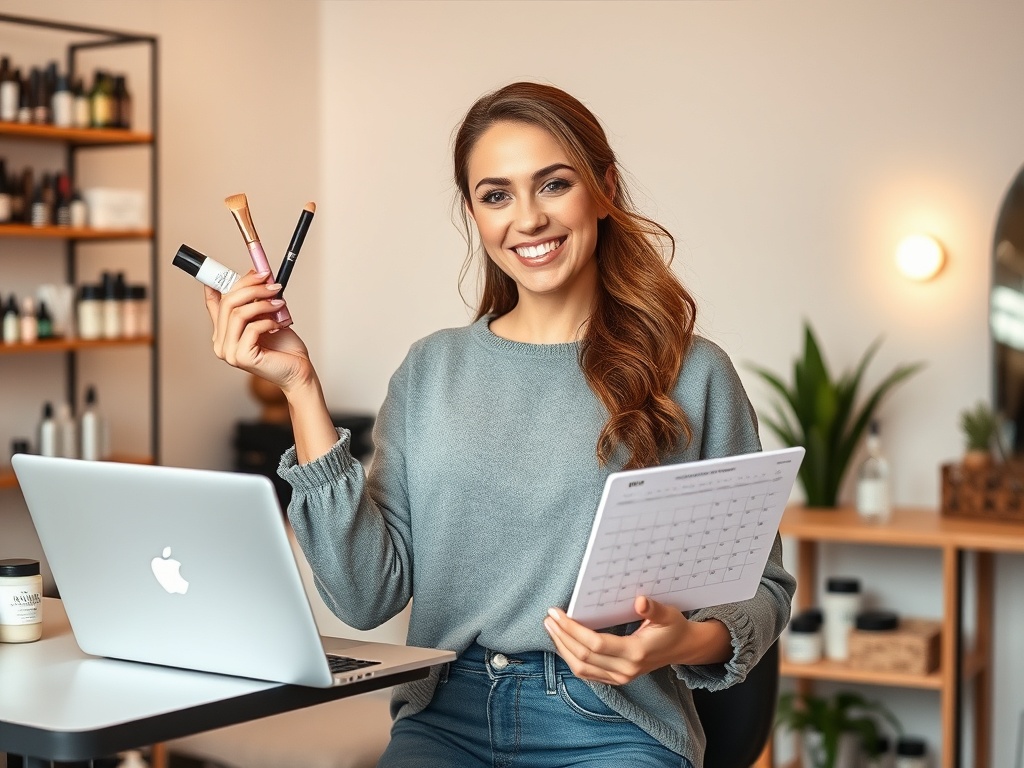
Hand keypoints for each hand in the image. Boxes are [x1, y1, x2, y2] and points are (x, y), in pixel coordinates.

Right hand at [204, 269, 312, 393]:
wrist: (298, 370)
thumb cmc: (284, 346)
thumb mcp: (267, 317)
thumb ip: (255, 302)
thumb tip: (255, 275)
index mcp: (223, 333)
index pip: (214, 303)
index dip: (220, 282)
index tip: (231, 269)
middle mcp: (221, 343)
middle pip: (227, 303)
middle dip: (250, 286)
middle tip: (269, 280)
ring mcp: (229, 352)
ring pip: (238, 313)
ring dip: (261, 301)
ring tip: (279, 300)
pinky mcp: (242, 357)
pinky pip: (251, 328)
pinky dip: (267, 321)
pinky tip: (278, 323)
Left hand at [543, 595, 730, 685]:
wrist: (681, 648)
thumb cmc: (673, 627)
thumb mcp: (669, 614)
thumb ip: (654, 609)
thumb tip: (640, 600)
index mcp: (636, 653)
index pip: (594, 644)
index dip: (573, 629)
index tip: (558, 613)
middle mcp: (626, 670)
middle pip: (583, 657)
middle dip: (562, 636)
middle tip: (549, 617)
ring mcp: (620, 678)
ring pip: (581, 669)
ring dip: (562, 648)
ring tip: (551, 628)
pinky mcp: (616, 680)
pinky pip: (586, 674)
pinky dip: (571, 658)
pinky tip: (563, 642)